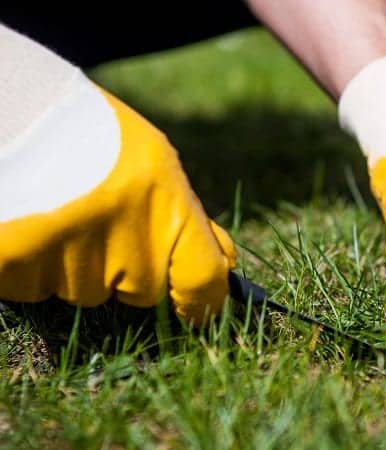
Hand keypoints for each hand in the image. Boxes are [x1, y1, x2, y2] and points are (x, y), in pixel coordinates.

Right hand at [0, 75, 235, 324]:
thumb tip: (222, 269)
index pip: (202, 278)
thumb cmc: (88, 131)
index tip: (198, 311)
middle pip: (141, 291)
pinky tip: (26, 219)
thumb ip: (183, 218)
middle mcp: (122, 231)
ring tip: (56, 209)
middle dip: (125, 270)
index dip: (204, 303)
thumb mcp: (152, 162)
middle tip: (97, 219)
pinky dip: (29, 265)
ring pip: (83, 292)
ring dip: (73, 266)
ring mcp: (66, 251)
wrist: (11, 104)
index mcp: (163, 201)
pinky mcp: (13, 261)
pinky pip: (33, 288)